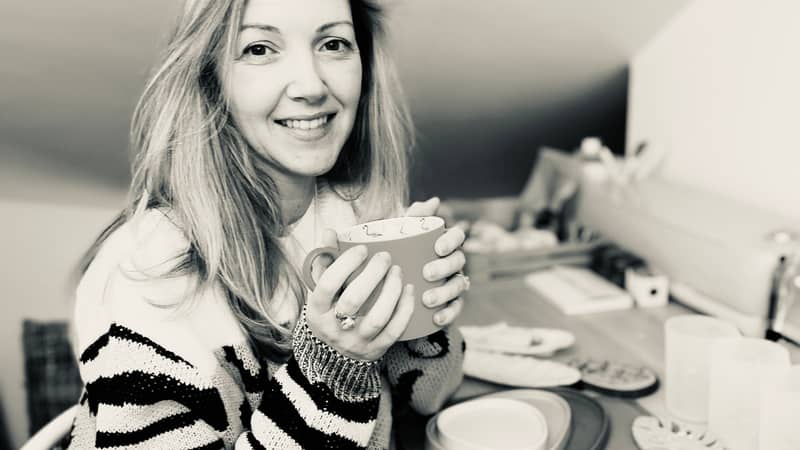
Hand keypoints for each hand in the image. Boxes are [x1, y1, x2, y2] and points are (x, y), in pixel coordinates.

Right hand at [305, 230, 414, 360]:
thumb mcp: (320, 290)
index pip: (328, 284)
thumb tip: (330, 232)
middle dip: (372, 275)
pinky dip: (405, 309)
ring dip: (391, 291)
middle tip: (385, 256)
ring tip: (398, 271)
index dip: (345, 263)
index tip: (362, 248)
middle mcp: (333, 328)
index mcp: (316, 310)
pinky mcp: (375, 350)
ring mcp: (355, 341)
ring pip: (377, 317)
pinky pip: (394, 330)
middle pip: (353, 300)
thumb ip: (324, 262)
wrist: (331, 355)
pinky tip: (410, 290)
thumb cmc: (329, 312)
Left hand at [405, 197, 468, 327]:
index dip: (451, 240)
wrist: (382, 292)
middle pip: (458, 261)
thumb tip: (434, 201)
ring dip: (445, 292)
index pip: (457, 237)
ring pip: (459, 286)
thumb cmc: (394, 257)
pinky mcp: (449, 305)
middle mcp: (452, 262)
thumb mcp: (398, 237)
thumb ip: (411, 219)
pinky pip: (455, 309)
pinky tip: (436, 318)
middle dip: (445, 267)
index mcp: (443, 243)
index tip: (437, 247)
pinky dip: (448, 314)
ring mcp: (452, 283)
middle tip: (426, 273)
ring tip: (426, 299)